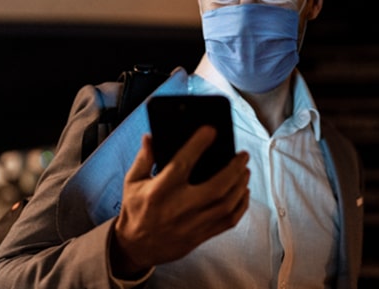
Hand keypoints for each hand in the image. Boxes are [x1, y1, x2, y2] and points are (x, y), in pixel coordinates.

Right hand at [110, 125, 250, 276]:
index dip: (198, 145)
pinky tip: (244, 192)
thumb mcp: (132, 182)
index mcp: (160, 191)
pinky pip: (228, 221)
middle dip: (234, 168)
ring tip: (245, 170)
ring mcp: (192, 224)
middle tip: (243, 155)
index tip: (210, 131)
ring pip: (226, 204)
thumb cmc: (135, 210)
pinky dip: (241, 206)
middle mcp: (179, 208)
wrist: (136, 247)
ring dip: (241, 185)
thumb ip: (144, 159)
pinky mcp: (201, 236)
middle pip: (216, 187)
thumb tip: (150, 137)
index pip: (182, 164)